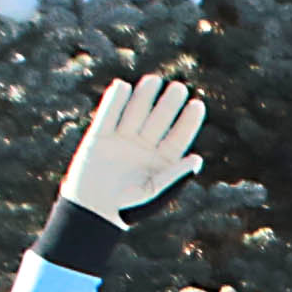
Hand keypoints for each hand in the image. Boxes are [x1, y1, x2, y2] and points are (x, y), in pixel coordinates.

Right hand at [57, 74, 202, 222]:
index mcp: (162, 160)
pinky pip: (108, 115)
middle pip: (159, 120)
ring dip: (144, 97)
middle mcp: (144, 146)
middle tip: (178, 88)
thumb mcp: (153, 192)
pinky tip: (123, 87)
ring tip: (154, 80)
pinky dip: (114, 102)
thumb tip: (197, 159)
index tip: (198, 104)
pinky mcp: (100, 137)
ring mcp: (122, 139)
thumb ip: (174, 176)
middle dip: (168, 104)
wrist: (93, 210)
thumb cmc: (129, 207)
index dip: (188, 120)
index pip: (178, 136)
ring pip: (135, 113)